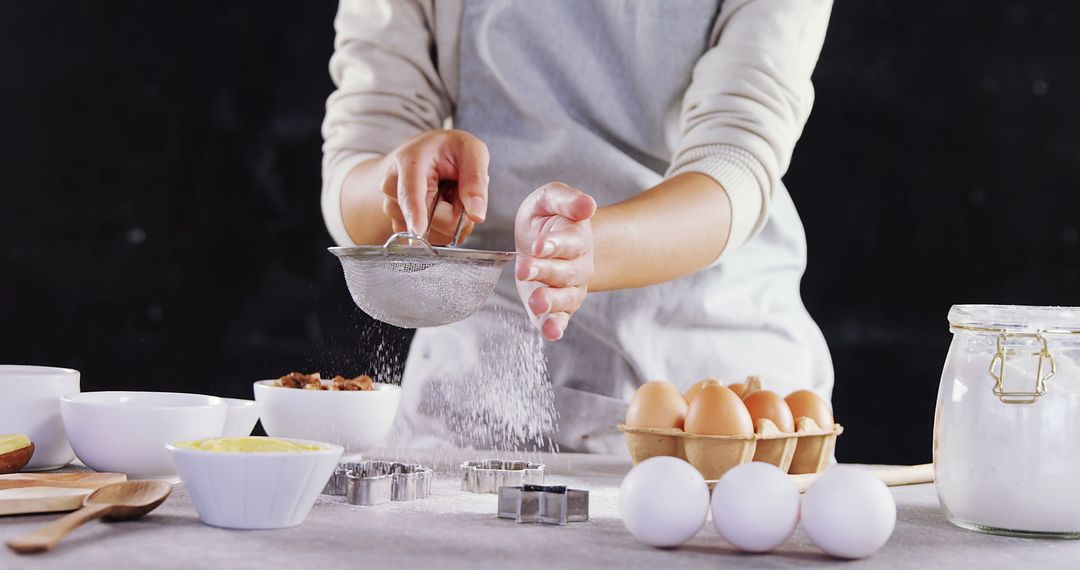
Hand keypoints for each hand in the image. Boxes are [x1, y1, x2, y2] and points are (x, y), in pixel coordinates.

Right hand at [381, 130, 488, 243]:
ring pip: (431, 232)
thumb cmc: (450, 149)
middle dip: (453, 211)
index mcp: (409, 161)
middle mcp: (393, 185)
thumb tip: (477, 215)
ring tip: (444, 192)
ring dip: (447, 218)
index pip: (410, 192)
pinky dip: (441, 225)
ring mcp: (392, 206)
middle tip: (456, 188)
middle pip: (429, 220)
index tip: (417, 231)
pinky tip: (437, 204)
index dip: (415, 214)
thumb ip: (476, 180)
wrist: (427, 152)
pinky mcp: (398, 223)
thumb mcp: (472, 151)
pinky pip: (429, 237)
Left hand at [514, 182, 597, 340]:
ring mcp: (569, 288)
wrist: (544, 237)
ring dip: (551, 301)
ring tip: (536, 302)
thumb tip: (589, 205)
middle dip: (546, 272)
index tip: (539, 246)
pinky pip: (560, 319)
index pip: (570, 242)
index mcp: (576, 238)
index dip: (555, 244)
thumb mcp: (551, 198)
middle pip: (567, 272)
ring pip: (566, 298)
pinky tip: (550, 333)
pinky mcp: (555, 306)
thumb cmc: (547, 216)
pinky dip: (555, 326)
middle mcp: (578, 266)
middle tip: (524, 269)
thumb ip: (567, 200)